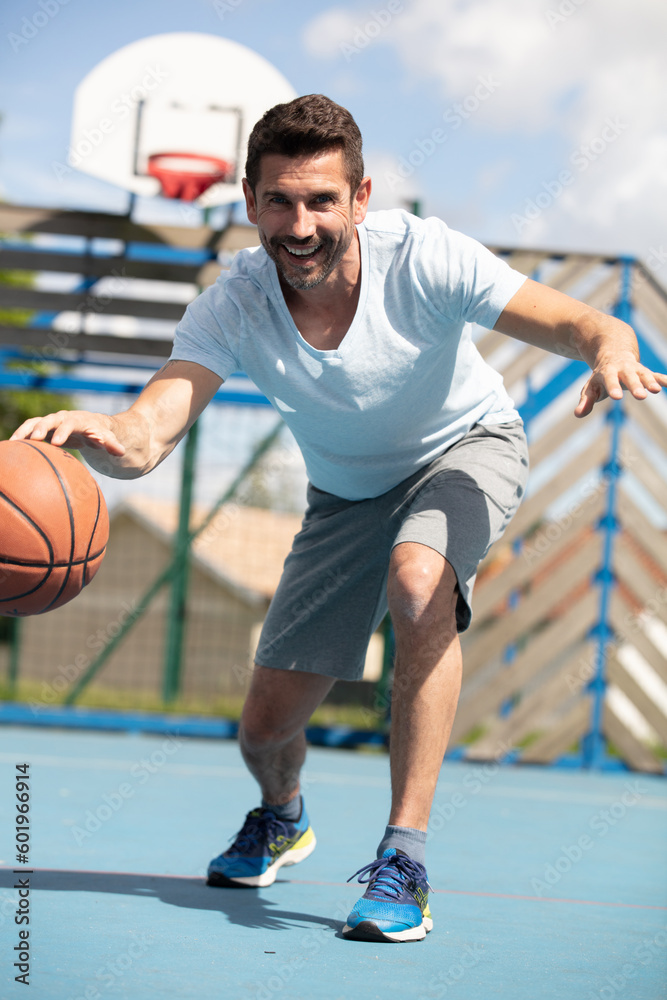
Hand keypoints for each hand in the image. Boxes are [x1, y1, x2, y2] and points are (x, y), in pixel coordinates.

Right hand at [10, 410, 125, 455]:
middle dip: (41, 428)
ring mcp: (52, 421)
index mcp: (78, 420)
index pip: (70, 423)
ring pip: (35, 422)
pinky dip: (21, 435)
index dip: (63, 431)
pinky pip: (30, 429)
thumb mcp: (108, 438)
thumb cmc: (101, 434)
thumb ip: (112, 444)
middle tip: (33, 439)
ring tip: (13, 443)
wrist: (92, 426)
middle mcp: (63, 417)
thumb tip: (120, 451)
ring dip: (24, 431)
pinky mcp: (44, 427)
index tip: (56, 442)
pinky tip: (11, 447)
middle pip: (49, 419)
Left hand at [574, 355, 666, 416]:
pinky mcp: (645, 372)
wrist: (613, 353)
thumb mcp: (590, 387)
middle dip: (635, 385)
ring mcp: (636, 370)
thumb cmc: (600, 377)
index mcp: (607, 372)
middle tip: (641, 396)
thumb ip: (585, 401)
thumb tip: (578, 414)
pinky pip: (656, 376)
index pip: (610, 380)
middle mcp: (623, 369)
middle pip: (629, 377)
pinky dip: (663, 380)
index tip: (617, 397)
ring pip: (644, 374)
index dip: (613, 388)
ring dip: (651, 382)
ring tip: (656, 390)